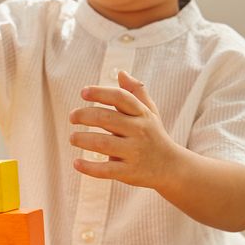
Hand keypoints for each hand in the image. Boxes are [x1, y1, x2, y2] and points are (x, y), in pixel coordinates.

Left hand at [68, 71, 178, 187]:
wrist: (172, 168)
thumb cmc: (154, 136)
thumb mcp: (150, 112)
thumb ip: (136, 92)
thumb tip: (121, 72)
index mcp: (141, 115)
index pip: (120, 97)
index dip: (100, 92)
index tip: (83, 92)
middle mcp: (139, 132)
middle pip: (107, 119)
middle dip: (84, 116)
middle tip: (72, 117)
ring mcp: (134, 153)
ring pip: (103, 143)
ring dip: (83, 139)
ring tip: (72, 138)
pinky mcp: (129, 172)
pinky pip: (106, 170)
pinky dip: (89, 167)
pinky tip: (76, 163)